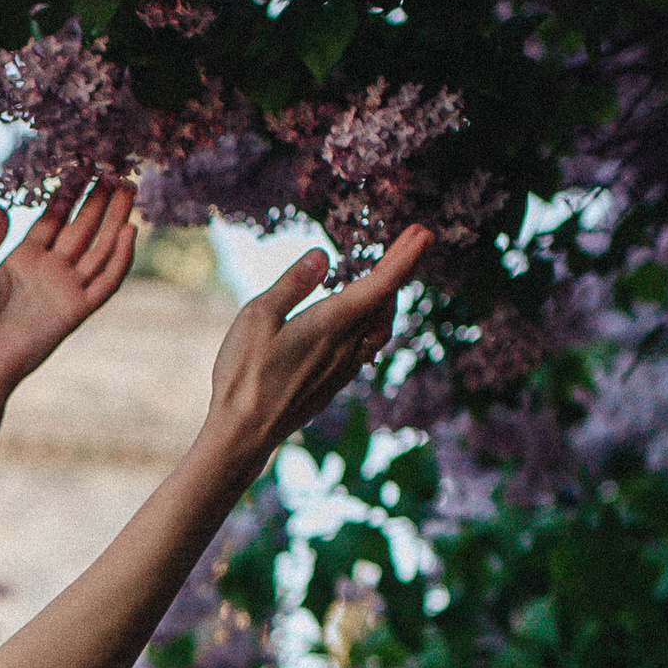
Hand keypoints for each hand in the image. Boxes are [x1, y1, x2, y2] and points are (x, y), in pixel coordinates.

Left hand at [0, 177, 139, 400]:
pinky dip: (119, 259)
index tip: (81, 169)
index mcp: (22, 260)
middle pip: (80, 229)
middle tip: (115, 171)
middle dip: (98, 201)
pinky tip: (128, 231)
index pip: (52, 220)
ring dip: (115, 221)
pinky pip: (105, 282)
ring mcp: (64, 290)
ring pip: (98, 249)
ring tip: (128, 189)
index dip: (67, 196)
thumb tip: (1, 206)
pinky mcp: (75, 310)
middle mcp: (48, 272)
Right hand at [204, 227, 431, 467]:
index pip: (379, 286)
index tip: (424, 233)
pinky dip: (375, 321)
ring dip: (391, 297)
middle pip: (386, 302)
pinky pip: (367, 346)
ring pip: (381, 327)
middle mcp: (344, 346)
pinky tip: (363, 319)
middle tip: (416, 240)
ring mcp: (342, 368)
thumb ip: (292, 285)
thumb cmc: (243, 375)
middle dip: (403, 267)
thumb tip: (322, 256)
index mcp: (329, 324)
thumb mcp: (257, 317)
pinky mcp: (333, 382)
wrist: (244, 433)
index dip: (404, 258)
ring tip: (392, 276)